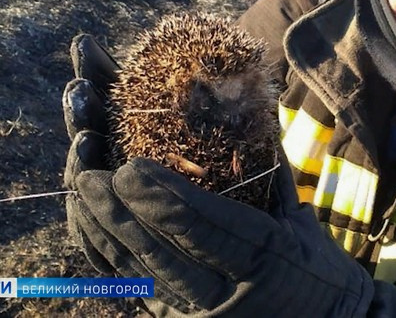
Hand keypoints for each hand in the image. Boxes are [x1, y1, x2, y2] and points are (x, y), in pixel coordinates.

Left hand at [61, 35, 373, 315]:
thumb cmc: (317, 269)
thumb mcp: (299, 218)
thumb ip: (271, 165)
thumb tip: (252, 99)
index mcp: (266, 261)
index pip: (208, 231)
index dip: (166, 200)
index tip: (131, 167)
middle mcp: (225, 295)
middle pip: (160, 255)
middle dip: (120, 213)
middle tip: (90, 174)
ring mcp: (195, 313)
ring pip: (136, 274)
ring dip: (102, 229)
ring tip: (79, 188)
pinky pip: (129, 288)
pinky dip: (101, 253)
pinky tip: (82, 219)